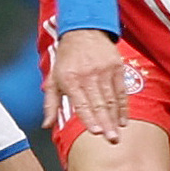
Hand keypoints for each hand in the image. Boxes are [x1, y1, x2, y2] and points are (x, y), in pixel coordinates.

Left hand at [46, 28, 127, 144]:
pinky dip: (123, 107)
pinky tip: (124, 120)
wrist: (83, 30)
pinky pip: (121, 91)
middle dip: (106, 124)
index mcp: (70, 79)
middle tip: (112, 140)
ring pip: (111, 99)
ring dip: (115, 119)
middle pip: (99, 104)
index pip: (81, 103)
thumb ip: (50, 104)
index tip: (97, 132)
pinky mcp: (117, 68)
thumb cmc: (67, 58)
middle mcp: (88, 75)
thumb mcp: (53, 78)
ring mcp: (104, 71)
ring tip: (117, 135)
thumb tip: (46, 125)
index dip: (90, 118)